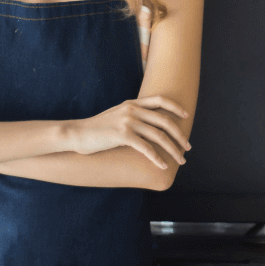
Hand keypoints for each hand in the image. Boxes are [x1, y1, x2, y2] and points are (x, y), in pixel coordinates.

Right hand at [67, 96, 191, 169]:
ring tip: (181, 160)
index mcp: (132, 103)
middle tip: (188, 147)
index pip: (160, 100)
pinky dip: (156, 158)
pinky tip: (163, 165)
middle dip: (179, 135)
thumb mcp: (117, 116)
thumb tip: (150, 126)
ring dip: (173, 149)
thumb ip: (133, 116)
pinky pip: (145, 148)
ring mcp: (127, 121)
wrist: (77, 134)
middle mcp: (132, 110)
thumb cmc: (97, 129)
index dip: (175, 107)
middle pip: (165, 121)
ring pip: (158, 136)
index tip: (186, 115)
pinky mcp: (122, 135)